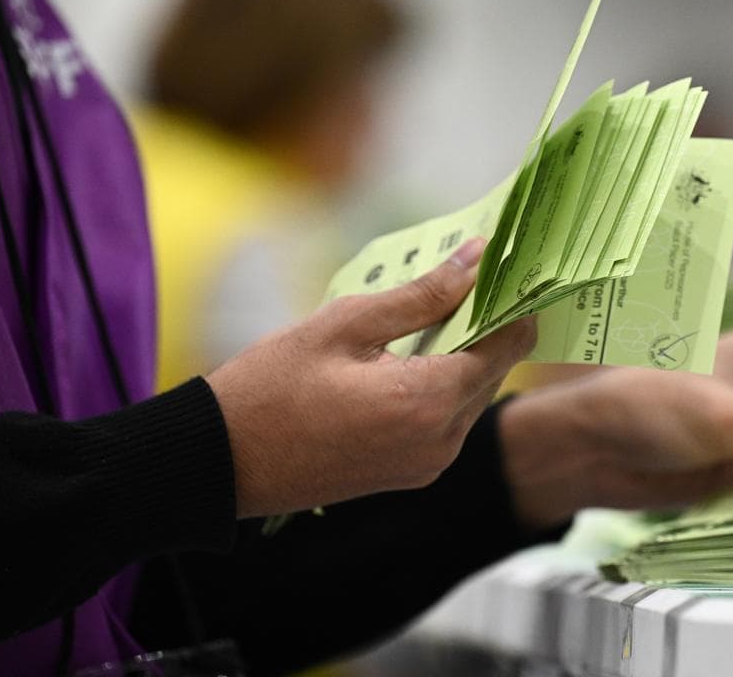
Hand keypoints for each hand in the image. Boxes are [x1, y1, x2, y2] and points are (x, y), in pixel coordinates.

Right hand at [207, 237, 536, 517]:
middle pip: (497, 367)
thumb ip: (421, 295)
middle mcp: (442, 441)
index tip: (503, 264)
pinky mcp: (414, 473)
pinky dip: (444, 384)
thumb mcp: (345, 324)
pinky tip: (412, 353)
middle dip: (488, 321)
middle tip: (466, 274)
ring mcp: (430, 464)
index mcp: (429, 402)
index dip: (512, 299)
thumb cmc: (271, 387)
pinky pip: (449, 420)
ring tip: (434, 308)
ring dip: (464, 353)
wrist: (220, 463)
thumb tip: (475, 259)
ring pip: (474, 394)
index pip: (509, 341)